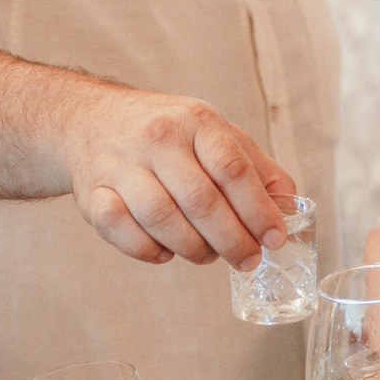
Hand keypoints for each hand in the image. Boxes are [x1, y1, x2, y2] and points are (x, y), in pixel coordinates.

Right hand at [60, 83, 296, 268]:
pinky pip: (120, 230)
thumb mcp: (217, 133)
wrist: (92, 118)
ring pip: (161, 218)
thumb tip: (289, 211)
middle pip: (200, 200)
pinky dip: (148, 250)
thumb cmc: (169, 133)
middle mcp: (157, 138)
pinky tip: (166, 251)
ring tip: (208, 255)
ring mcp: (120, 164)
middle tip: (247, 260)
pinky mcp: (90, 191)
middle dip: (232, 240)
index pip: (233, 170)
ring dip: (193, 248)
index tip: (274, 239)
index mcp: (197, 121)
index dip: (258, 211)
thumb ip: (257, 170)